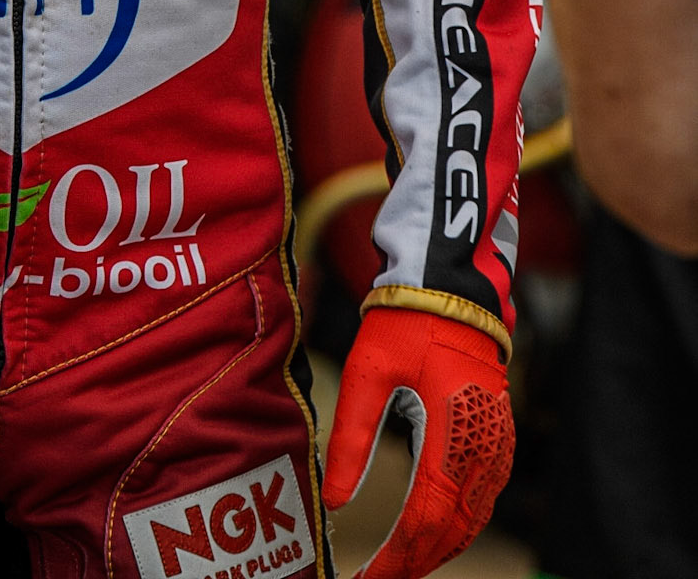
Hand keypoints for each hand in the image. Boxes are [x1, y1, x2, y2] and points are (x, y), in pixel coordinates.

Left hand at [322, 307, 512, 578]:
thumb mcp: (366, 376)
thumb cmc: (404, 325)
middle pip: (451, 531)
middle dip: (414, 562)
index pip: (422, 521)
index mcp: (449, 436)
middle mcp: (482, 450)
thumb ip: (353, 441)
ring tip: (399, 564)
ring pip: (471, 521)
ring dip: (436, 548)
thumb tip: (336, 502)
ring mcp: (497, 446)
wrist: (450, 287)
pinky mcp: (500, 438)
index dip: (395, 559)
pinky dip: (456, 524)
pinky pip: (482, 499)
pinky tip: (432, 534)